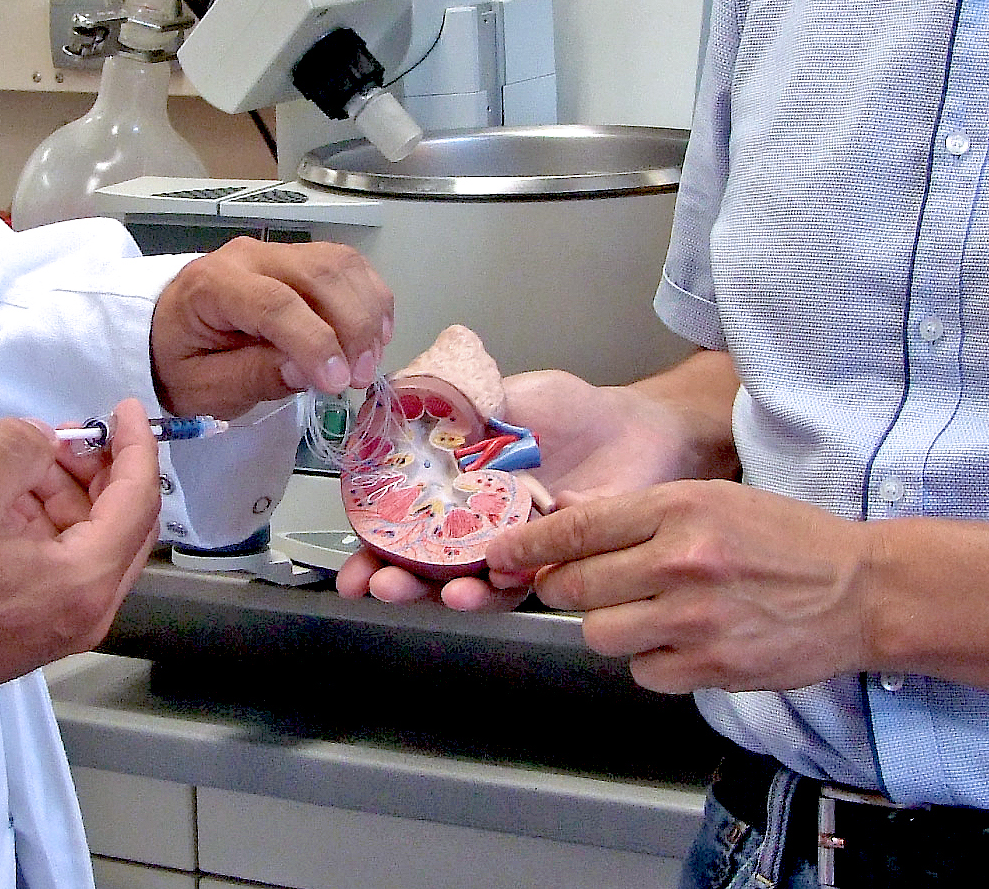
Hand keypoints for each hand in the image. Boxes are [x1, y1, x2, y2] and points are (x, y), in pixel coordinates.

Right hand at [0, 400, 161, 691]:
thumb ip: (18, 445)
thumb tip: (45, 440)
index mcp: (86, 580)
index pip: (138, 500)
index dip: (137, 445)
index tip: (126, 407)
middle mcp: (92, 610)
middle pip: (126, 524)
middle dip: (105, 469)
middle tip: (68, 434)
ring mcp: (70, 625)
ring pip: (97, 543)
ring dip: (75, 494)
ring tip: (31, 462)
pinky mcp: (44, 630)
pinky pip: (70, 564)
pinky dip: (56, 523)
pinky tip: (19, 499)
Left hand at [150, 237, 390, 417]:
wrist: (164, 332)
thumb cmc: (179, 362)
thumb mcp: (202, 388)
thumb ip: (252, 376)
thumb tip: (306, 369)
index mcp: (211, 285)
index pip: (273, 302)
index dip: (313, 341)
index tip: (338, 383)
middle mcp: (248, 256)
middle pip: (317, 274)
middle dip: (351, 327)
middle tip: (358, 378)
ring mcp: (277, 251)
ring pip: (340, 264)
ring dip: (367, 312)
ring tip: (367, 362)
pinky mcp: (299, 257)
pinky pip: (346, 265)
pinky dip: (370, 298)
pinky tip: (374, 336)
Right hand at [335, 367, 714, 609]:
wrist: (636, 425)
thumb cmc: (572, 409)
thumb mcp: (504, 394)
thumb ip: (457, 408)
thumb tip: (401, 411)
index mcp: (459, 489)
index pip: (407, 527)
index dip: (375, 548)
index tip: (352, 567)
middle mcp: (483, 527)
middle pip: (429, 567)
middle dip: (398, 583)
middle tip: (377, 586)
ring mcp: (521, 547)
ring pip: (477, 584)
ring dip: (451, 594)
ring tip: (443, 593)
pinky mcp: (562, 559)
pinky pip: (532, 579)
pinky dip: (511, 582)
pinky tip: (497, 573)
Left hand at [486, 479, 873, 695]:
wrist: (861, 591)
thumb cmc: (788, 539)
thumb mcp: (716, 498)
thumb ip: (646, 516)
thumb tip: (569, 524)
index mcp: (679, 508)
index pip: (578, 527)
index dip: (527, 544)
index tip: (498, 554)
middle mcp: (680, 561)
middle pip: (576, 585)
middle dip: (563, 588)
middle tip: (574, 586)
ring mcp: (695, 620)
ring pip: (601, 633)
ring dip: (609, 625)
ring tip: (642, 612)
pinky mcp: (711, 667)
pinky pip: (644, 671)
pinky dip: (651, 661)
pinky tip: (680, 641)